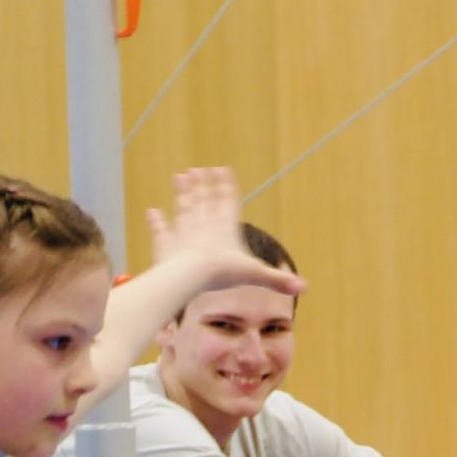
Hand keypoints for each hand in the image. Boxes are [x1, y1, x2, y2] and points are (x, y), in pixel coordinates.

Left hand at [143, 167, 303, 299]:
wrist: (190, 274)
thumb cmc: (222, 273)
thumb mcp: (254, 275)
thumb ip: (276, 280)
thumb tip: (303, 288)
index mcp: (225, 226)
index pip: (227, 201)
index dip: (225, 185)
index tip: (223, 169)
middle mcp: (203, 223)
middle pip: (204, 199)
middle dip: (203, 184)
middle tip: (200, 169)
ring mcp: (183, 230)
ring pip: (183, 207)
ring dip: (183, 192)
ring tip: (181, 176)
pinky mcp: (166, 242)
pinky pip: (161, 229)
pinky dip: (157, 221)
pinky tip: (152, 212)